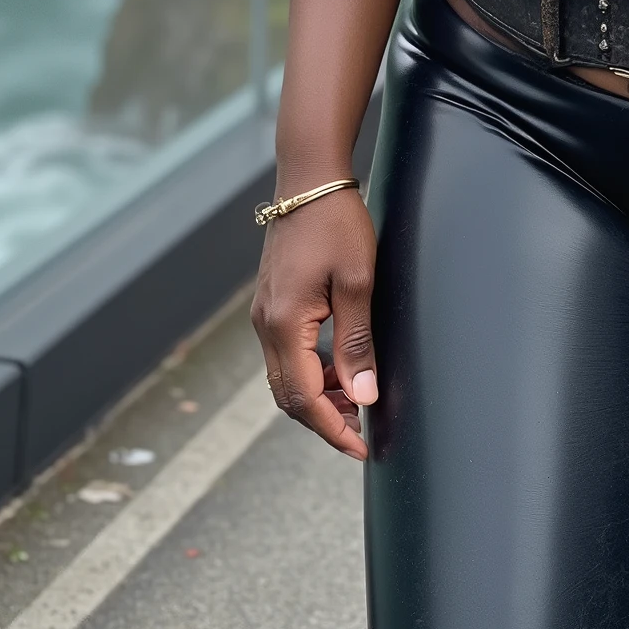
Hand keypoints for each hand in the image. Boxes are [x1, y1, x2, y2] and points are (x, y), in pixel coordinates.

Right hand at [251, 187, 380, 458]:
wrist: (309, 180)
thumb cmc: (337, 223)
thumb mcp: (358, 282)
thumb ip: (357, 343)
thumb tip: (363, 396)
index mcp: (284, 324)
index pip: (304, 398)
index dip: (332, 429)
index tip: (361, 448)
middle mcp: (265, 324)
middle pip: (288, 395)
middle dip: (324, 419)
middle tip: (362, 431)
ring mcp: (264, 314)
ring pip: (286, 376)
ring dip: (319, 395)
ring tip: (357, 398)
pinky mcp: (271, 303)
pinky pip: (286, 353)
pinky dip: (312, 370)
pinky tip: (340, 366)